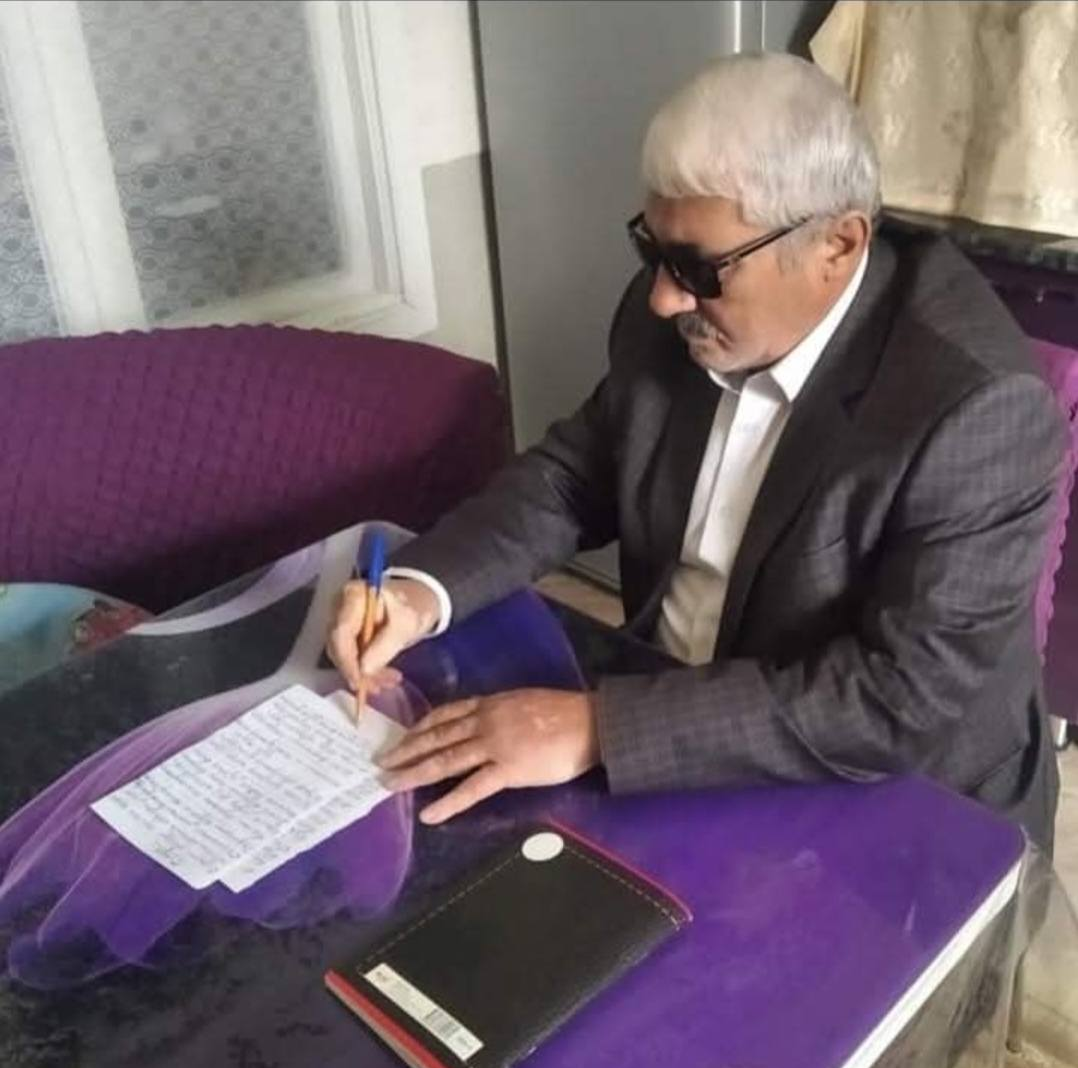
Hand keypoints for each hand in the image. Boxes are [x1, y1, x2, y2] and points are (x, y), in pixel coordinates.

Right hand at [326, 577, 440, 691]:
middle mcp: (342, 607)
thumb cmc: (413, 605)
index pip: (341, 632)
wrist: (417, 602)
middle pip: (338, 645)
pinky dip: (367, 670)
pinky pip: (352, 656)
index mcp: (354, 596)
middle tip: (377, 686)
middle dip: (356, 670)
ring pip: (344, 654)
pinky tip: (383, 678)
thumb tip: (364, 670)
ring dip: (364, 674)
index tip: (359, 681)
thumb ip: (385, 645)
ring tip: (387, 682)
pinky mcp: (350, 634)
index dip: (347, 660)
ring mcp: (344, 621)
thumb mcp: (406, 623)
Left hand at [378, 688, 599, 823]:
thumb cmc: (565, 712)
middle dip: (407, 749)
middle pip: (438, 736)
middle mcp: (486, 722)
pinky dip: (449, 802)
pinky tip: (429, 813)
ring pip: (446, 759)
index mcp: (491, 704)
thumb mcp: (524, 701)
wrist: (589, 722)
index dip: (422, 725)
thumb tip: (488, 721)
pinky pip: (472, 788)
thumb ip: (501, 712)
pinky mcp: (508, 770)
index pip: (447, 713)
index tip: (404, 734)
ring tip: (390, 783)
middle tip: (382, 760)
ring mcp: (495, 746)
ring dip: (415, 772)